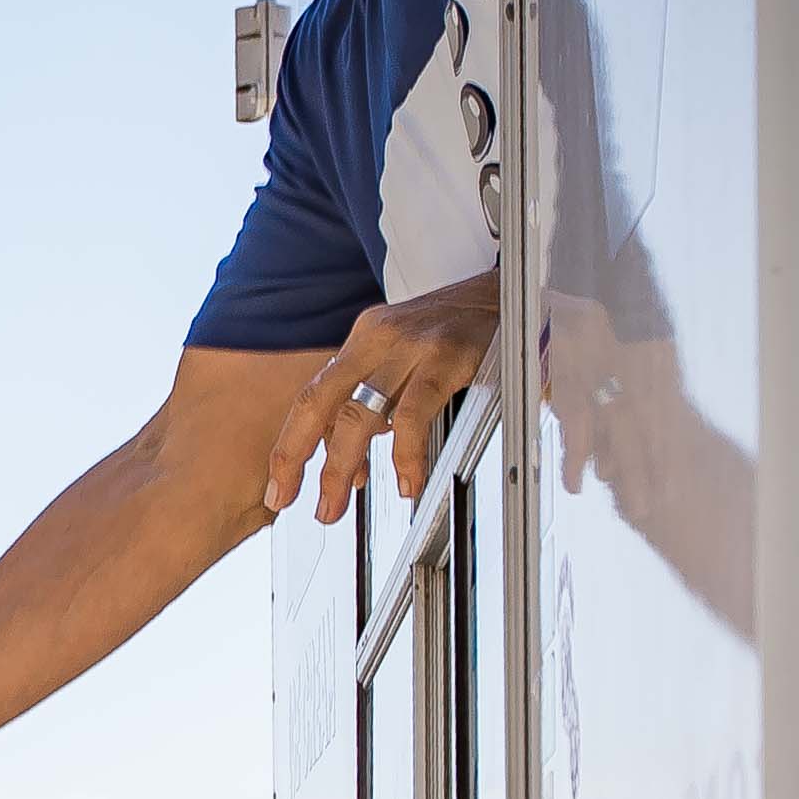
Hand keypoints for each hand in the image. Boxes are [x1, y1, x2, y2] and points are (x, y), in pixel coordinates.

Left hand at [265, 272, 496, 527]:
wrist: (517, 292)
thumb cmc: (465, 334)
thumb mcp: (410, 364)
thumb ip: (379, 409)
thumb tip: (350, 466)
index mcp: (364, 339)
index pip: (312, 396)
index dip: (289, 445)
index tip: (280, 487)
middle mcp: (379, 337)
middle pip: (319, 401)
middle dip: (295, 456)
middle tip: (291, 500)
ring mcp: (411, 345)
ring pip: (358, 412)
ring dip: (340, 466)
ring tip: (335, 505)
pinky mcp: (446, 355)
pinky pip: (413, 413)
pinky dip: (406, 454)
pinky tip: (406, 481)